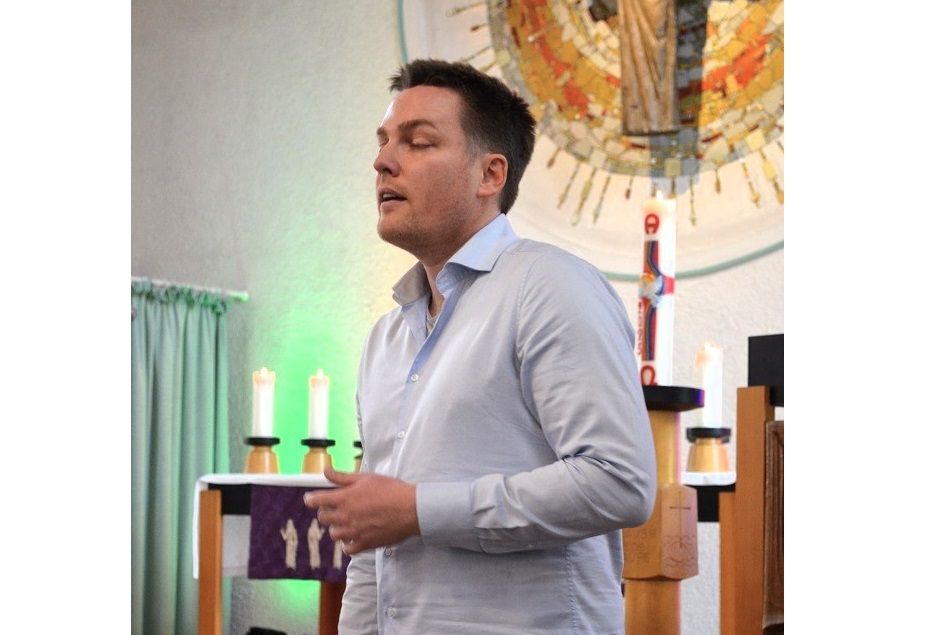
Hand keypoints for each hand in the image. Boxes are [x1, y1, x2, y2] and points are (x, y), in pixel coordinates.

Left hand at [303, 464, 420, 554]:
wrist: (410, 509)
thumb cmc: (390, 490)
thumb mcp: (365, 478)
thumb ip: (342, 477)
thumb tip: (325, 471)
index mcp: (344, 498)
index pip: (316, 500)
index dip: (311, 499)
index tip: (310, 499)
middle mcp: (345, 516)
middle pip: (323, 518)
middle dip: (326, 512)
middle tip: (336, 508)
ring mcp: (354, 532)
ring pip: (334, 534)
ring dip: (337, 527)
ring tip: (348, 521)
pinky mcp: (364, 544)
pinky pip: (347, 549)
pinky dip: (348, 543)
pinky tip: (355, 535)